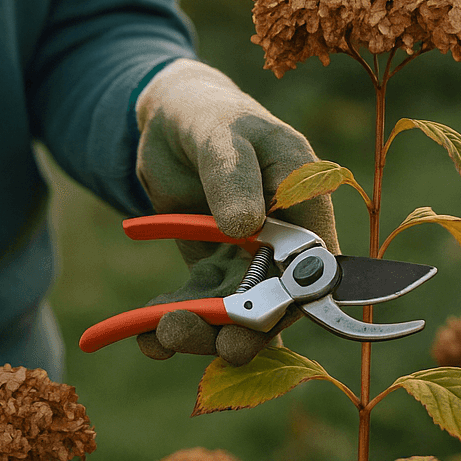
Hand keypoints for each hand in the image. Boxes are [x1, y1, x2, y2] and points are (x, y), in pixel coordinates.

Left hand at [133, 59, 337, 364]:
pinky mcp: (216, 269)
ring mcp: (250, 258)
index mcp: (304, 198)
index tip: (260, 319)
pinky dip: (176, 322)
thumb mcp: (220, 136)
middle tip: (211, 343)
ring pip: (236, 311)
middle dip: (243, 327)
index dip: (294, 296)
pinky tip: (145, 338)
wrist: (174, 120)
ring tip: (162, 337)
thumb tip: (248, 226)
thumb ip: (233, 175)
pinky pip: (202, 304)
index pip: (314, 261)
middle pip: (275, 299)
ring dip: (204, 331)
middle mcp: (284, 237)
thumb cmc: (209, 117)